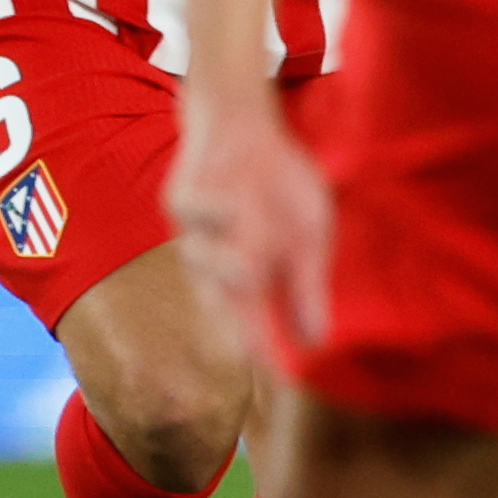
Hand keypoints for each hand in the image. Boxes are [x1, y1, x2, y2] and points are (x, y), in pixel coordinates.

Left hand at [172, 87, 334, 353]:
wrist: (246, 125)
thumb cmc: (279, 184)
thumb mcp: (308, 236)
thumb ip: (307, 286)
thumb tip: (316, 344)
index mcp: (246, 272)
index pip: (252, 317)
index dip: (262, 343)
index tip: (278, 372)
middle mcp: (214, 259)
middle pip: (223, 297)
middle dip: (237, 322)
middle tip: (253, 350)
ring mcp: (194, 229)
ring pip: (202, 257)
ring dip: (226, 265)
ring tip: (252, 275)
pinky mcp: (181, 195)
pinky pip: (194, 208)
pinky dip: (211, 211)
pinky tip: (233, 209)